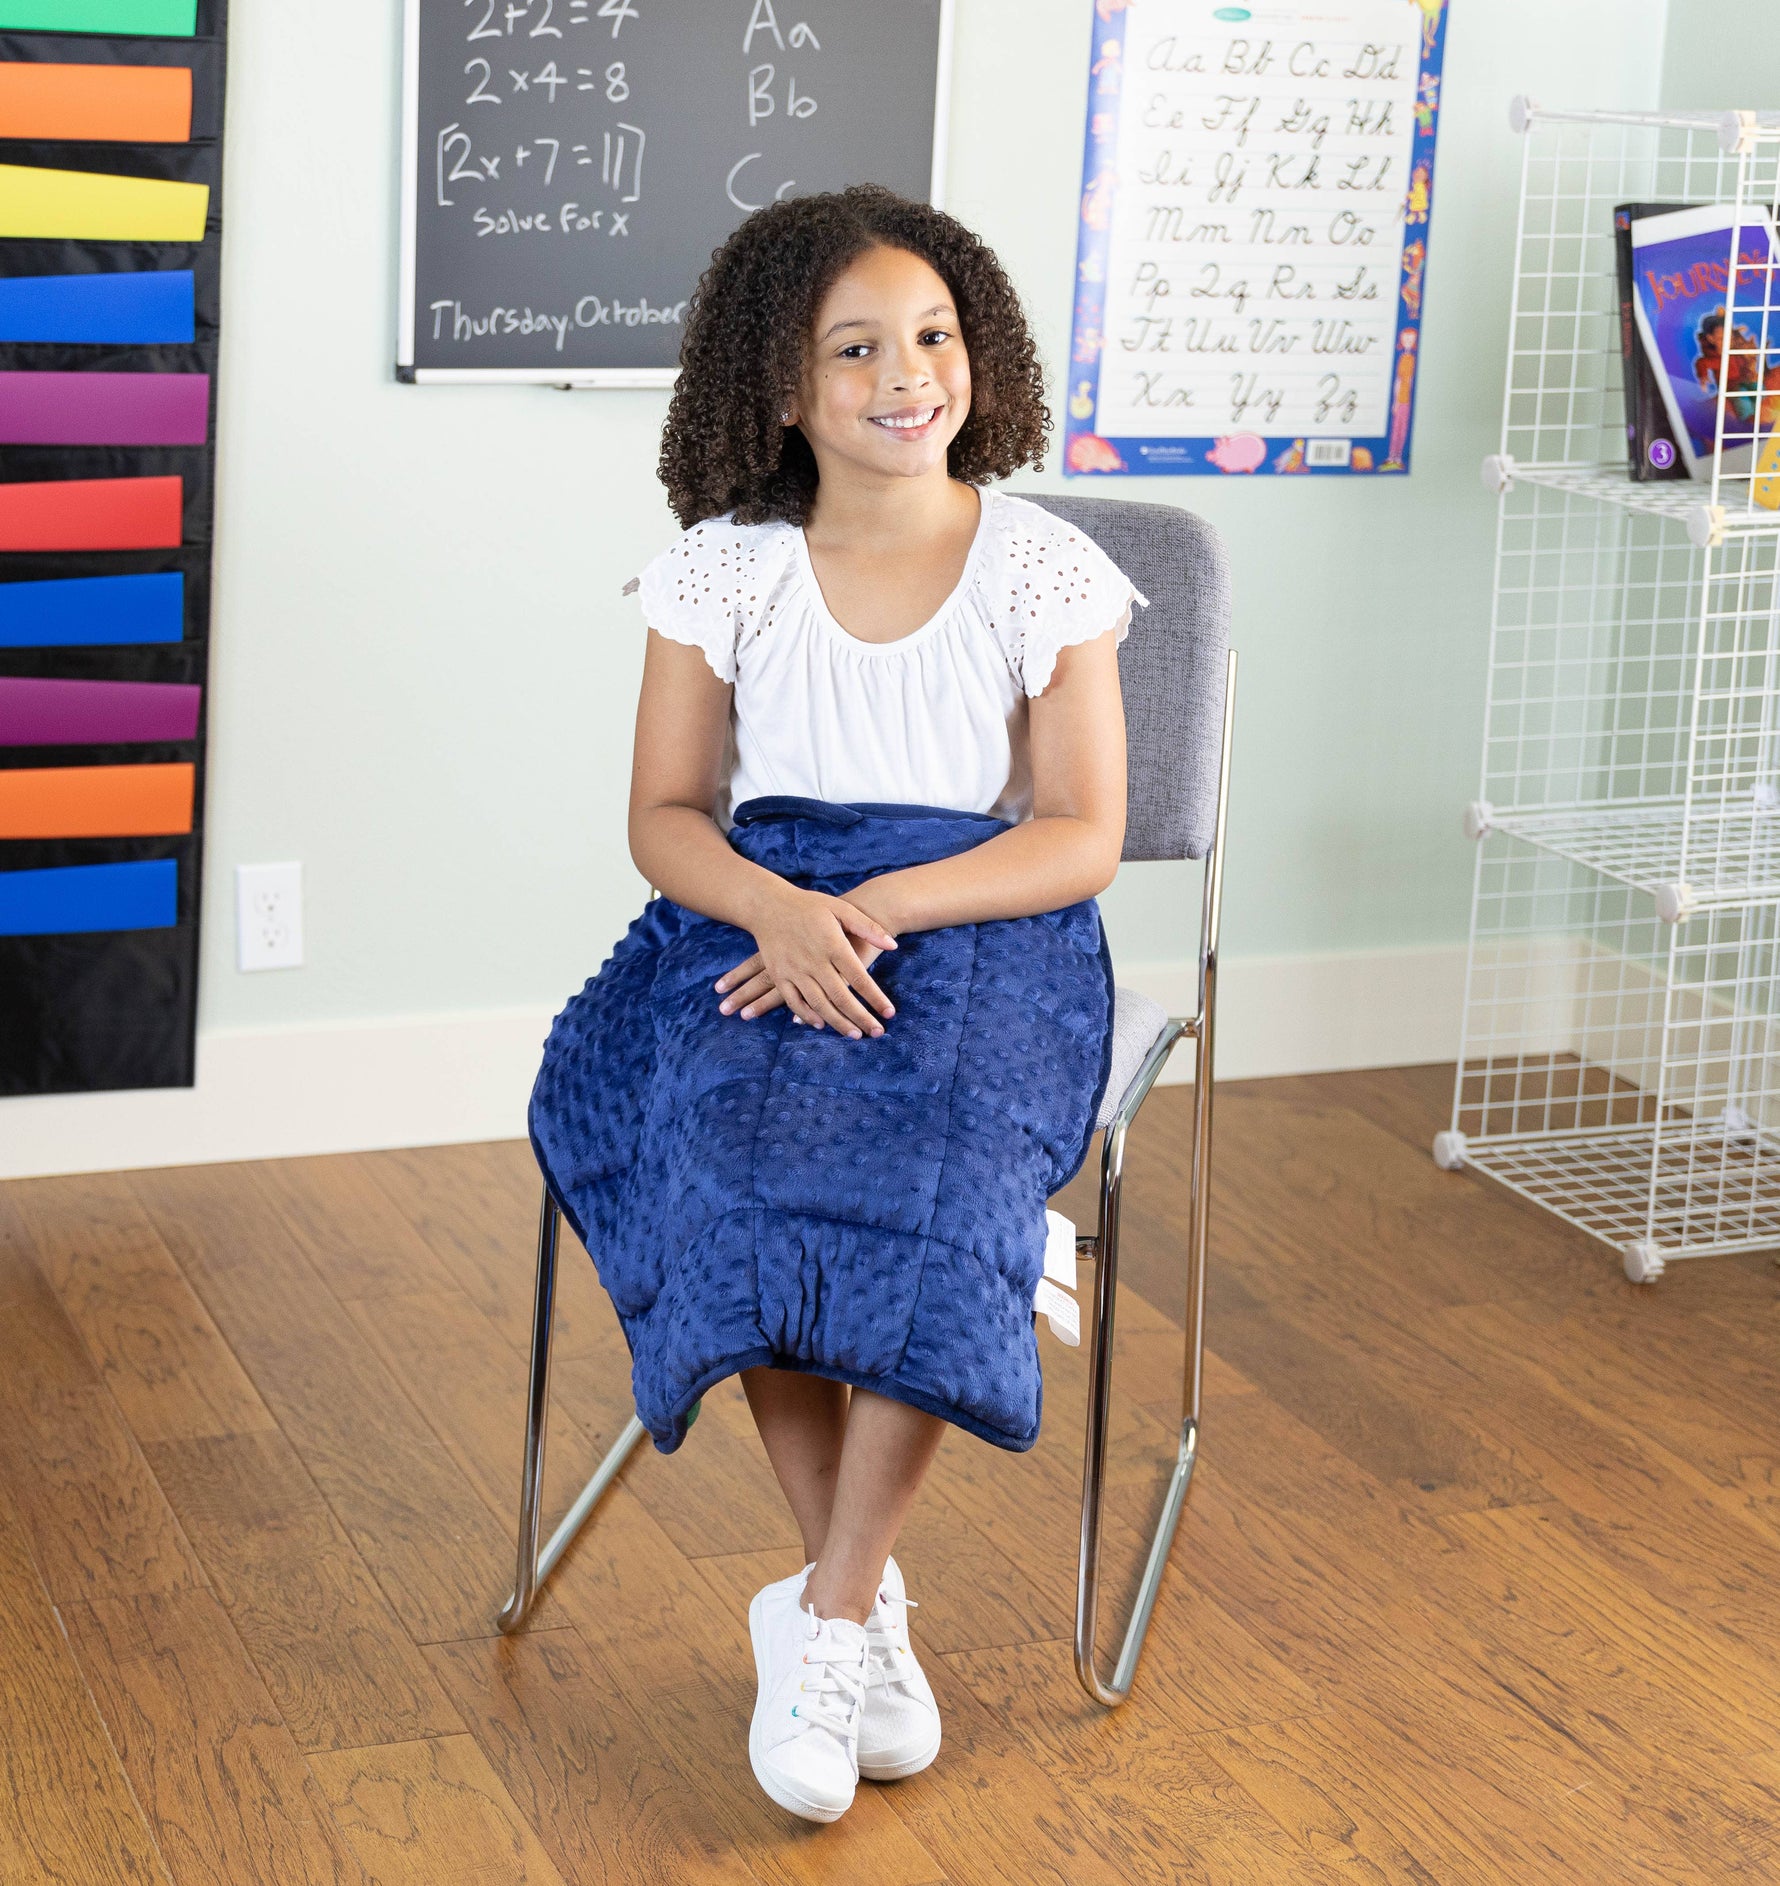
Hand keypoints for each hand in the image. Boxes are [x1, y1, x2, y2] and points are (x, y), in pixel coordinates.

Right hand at [716, 887, 897, 1038]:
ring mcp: (794, 970)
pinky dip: (807, 1016)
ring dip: (838, 1023)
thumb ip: (868, 927)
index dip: (875, 998)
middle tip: (877, 1032)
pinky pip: (794, 1002)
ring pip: (819, 1004)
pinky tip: (822, 1024)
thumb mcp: (841, 908)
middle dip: (861, 1018)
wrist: (768, 905)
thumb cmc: (810, 906)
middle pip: (841, 997)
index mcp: (832, 944)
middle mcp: (814, 961)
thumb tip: (894, 945)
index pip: (859, 977)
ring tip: (855, 1035)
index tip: (889, 1013)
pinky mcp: (779, 975)